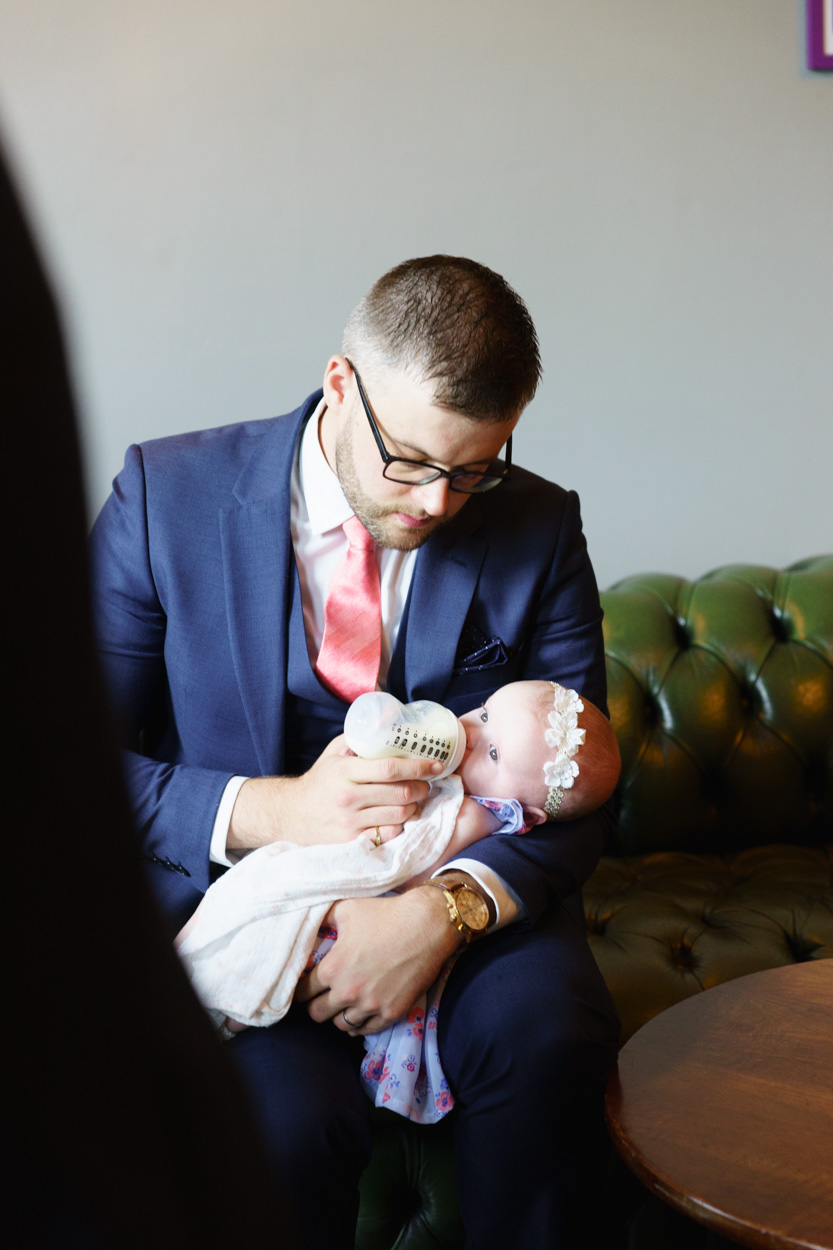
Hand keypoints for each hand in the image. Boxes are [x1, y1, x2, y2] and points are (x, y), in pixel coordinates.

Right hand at [227, 737, 443, 851]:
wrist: (292, 814)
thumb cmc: (320, 781)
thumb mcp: (333, 754)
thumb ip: (359, 741)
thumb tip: (392, 726)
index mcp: (344, 772)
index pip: (389, 768)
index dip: (418, 766)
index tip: (435, 764)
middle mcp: (347, 798)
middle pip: (400, 793)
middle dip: (422, 787)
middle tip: (427, 783)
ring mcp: (349, 823)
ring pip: (399, 815)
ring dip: (414, 806)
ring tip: (415, 799)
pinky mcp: (351, 842)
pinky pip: (388, 834)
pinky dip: (400, 825)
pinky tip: (399, 817)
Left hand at [295, 889, 458, 1034]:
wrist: (427, 925)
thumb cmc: (385, 914)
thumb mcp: (347, 908)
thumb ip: (322, 920)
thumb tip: (307, 925)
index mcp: (333, 968)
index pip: (302, 991)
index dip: (301, 987)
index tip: (305, 984)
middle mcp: (348, 992)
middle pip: (317, 1014)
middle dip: (316, 1004)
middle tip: (321, 996)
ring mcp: (370, 1006)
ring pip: (340, 1025)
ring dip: (338, 1015)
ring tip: (342, 1004)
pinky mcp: (391, 1013)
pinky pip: (365, 1030)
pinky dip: (359, 1024)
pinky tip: (359, 1014)